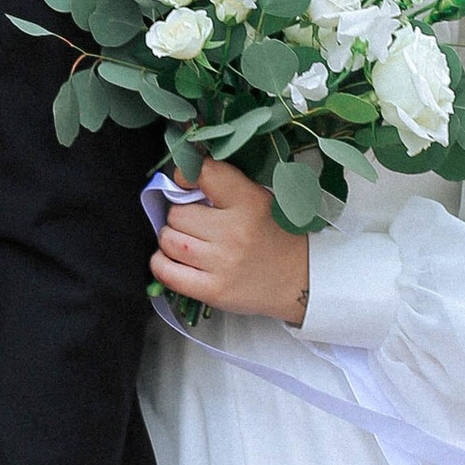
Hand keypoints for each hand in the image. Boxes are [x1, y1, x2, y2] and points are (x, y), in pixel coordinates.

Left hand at [152, 154, 312, 324]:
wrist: (302, 279)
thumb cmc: (276, 235)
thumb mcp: (259, 199)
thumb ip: (224, 186)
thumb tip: (180, 178)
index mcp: (249, 202)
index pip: (203, 173)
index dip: (186, 175)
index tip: (187, 182)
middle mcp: (234, 232)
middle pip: (177, 213)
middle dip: (180, 215)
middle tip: (195, 222)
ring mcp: (222, 263)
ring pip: (168, 240)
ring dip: (171, 239)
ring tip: (188, 241)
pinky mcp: (214, 291)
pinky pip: (166, 271)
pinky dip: (161, 263)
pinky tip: (174, 259)